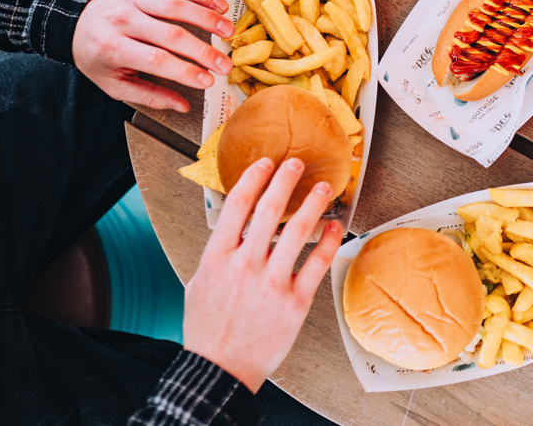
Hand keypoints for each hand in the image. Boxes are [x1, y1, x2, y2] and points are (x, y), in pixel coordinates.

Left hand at [72, 0, 234, 112]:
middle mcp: (123, 20)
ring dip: (208, 19)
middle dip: (203, 52)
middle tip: (225, 65)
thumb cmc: (96, 54)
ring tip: (228, 33)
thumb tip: (182, 106)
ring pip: (177, 6)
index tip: (207, 82)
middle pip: (171, 34)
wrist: (72, 19)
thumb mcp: (113, 83)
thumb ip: (148, 96)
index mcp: (113, 48)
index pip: (156, 60)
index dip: (185, 71)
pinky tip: (220, 5)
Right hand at [183, 157, 342, 392]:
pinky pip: (317, 263)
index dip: (254, 177)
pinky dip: (329, 240)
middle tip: (297, 164)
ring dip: (313, 203)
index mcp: (217, 258)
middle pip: (269, 210)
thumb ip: (217, 254)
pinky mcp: (295, 302)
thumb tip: (232, 227)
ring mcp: (271, 284)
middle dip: (285, 180)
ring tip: (323, 188)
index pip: (237, 205)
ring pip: (298, 231)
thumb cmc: (208, 329)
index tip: (266, 163)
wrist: (220, 369)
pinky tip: (335, 227)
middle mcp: (244, 266)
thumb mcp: (198, 283)